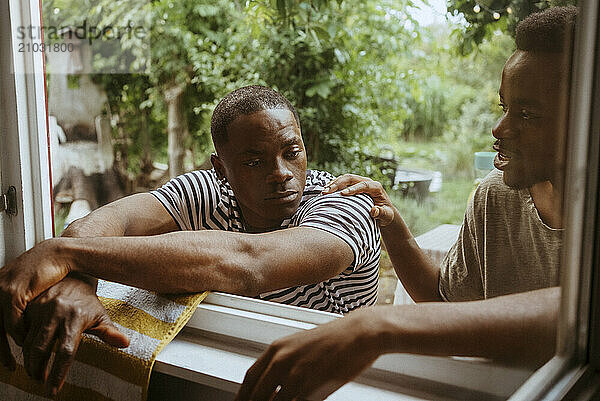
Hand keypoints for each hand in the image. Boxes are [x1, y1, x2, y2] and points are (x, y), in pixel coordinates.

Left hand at [0, 239, 71, 368]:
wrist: (60, 254)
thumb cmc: (49, 270)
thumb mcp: (29, 287)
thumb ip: (20, 303)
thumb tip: (19, 323)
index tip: (3, 357)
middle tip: (6, 364)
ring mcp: (1, 289)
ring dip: (7, 346)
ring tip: (18, 358)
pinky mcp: (13, 292)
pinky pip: (12, 321)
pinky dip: (19, 333)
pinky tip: (27, 340)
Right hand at [23, 276, 128, 394]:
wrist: (73, 278)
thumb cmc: (88, 302)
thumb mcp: (101, 316)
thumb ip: (110, 332)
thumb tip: (125, 343)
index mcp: (75, 318)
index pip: (66, 351)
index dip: (59, 373)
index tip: (54, 390)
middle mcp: (56, 314)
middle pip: (41, 349)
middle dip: (38, 370)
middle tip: (40, 381)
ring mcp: (41, 310)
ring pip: (28, 343)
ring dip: (29, 362)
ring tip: (35, 373)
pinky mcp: (29, 308)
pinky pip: (21, 332)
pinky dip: (23, 347)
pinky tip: (28, 356)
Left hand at [235, 309, 380, 400]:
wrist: (359, 334)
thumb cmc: (335, 340)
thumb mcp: (301, 346)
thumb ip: (284, 364)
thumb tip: (274, 386)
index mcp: (276, 349)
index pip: (250, 379)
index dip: (244, 395)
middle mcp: (281, 361)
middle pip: (256, 396)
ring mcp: (294, 376)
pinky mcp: (310, 388)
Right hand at [323, 174, 395, 225]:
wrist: (384, 212)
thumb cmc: (386, 214)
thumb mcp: (386, 215)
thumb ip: (381, 213)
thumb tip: (374, 210)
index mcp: (376, 187)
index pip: (363, 185)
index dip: (353, 188)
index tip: (343, 194)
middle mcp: (367, 182)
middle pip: (351, 178)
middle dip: (338, 184)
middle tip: (327, 191)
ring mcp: (359, 183)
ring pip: (344, 179)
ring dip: (333, 184)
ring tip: (323, 192)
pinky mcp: (353, 186)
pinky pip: (342, 183)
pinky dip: (333, 186)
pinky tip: (325, 192)